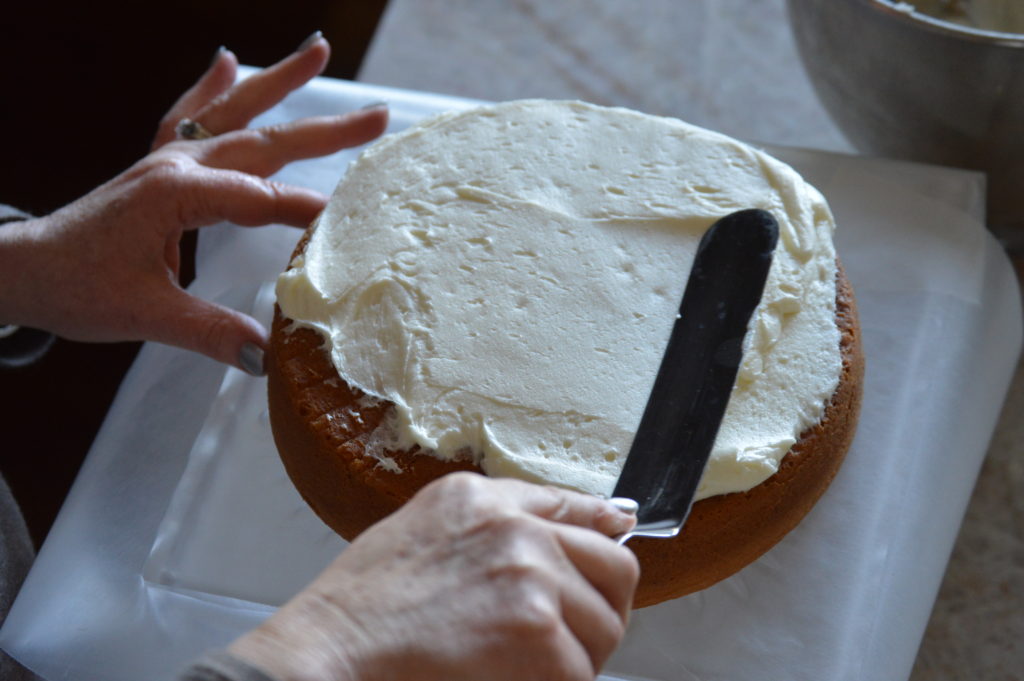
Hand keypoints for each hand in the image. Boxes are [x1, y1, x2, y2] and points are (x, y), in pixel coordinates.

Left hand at [0, 35, 386, 372]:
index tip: (354, 220)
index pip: (261, 198)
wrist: (23, 270)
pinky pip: (190, 116)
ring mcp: (167, 161)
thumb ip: (210, 331)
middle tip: (378, 117)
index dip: (307, 210)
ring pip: (234, 115)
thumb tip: (267, 356)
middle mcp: (177, 167)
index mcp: (177, 194)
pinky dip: (211, 89)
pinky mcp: (158, 169)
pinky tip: (227, 62)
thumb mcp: (145, 315)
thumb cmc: (77, 287)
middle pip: (264, 141)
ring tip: (319, 50)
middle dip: (325, 130)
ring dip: (278, 84)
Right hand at [228, 473, 639, 680]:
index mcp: (487, 499)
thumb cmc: (367, 602)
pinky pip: (580, 670)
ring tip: (527, 663)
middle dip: (597, 611)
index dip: (603, 541)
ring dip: (578, 654)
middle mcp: (516, 527)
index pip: (578, 509)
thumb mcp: (429, 527)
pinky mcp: (535, 630)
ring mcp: (529, 575)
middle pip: (615, 570)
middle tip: (560, 639)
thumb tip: (605, 517)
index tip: (611, 561)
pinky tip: (513, 679)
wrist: (332, 649)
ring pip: (605, 626)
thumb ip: (508, 514)